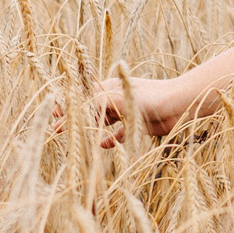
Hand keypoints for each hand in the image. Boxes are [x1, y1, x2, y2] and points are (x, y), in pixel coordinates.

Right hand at [51, 72, 193, 147]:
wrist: (181, 105)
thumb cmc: (149, 97)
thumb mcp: (116, 98)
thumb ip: (93, 105)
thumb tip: (72, 115)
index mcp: (109, 87)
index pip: (82, 94)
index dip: (67, 104)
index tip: (52, 113)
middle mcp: (116, 97)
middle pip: (90, 108)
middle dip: (74, 118)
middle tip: (57, 129)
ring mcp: (127, 110)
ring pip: (103, 121)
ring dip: (90, 128)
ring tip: (76, 139)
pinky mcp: (138, 124)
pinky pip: (120, 133)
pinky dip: (110, 139)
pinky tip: (103, 145)